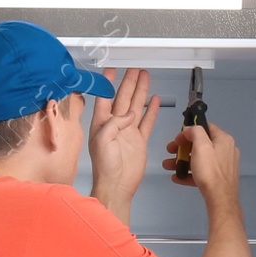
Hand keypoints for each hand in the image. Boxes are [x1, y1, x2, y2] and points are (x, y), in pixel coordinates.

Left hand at [88, 67, 160, 219]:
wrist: (117, 186)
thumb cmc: (105, 168)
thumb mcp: (102, 140)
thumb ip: (114, 123)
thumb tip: (129, 114)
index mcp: (101, 124)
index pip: (105, 97)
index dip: (108, 83)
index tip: (112, 70)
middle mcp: (114, 125)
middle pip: (122, 97)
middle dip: (128, 82)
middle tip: (134, 70)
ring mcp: (127, 132)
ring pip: (135, 105)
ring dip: (140, 91)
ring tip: (144, 77)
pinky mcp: (139, 140)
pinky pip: (146, 121)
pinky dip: (151, 110)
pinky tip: (154, 100)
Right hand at [163, 118, 241, 207]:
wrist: (220, 198)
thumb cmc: (210, 170)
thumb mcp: (201, 145)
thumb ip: (195, 132)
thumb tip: (189, 130)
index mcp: (223, 139)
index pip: (205, 128)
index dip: (190, 131)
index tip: (178, 138)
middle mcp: (225, 150)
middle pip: (201, 145)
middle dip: (182, 148)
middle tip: (170, 151)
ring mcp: (223, 166)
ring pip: (200, 160)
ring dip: (183, 161)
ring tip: (168, 166)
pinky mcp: (219, 179)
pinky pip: (202, 173)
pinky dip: (190, 173)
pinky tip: (177, 177)